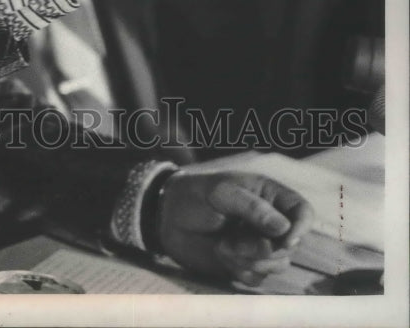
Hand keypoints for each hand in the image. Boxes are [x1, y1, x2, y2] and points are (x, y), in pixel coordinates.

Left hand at [157, 170, 313, 285]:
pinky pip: (256, 278)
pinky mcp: (246, 264)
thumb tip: (284, 229)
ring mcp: (259, 244)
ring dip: (248, 260)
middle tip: (233, 241)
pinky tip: (221, 253)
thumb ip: (253, 208)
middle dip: (263, 249)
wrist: (167, 217)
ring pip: (276, 265)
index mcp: (268, 195)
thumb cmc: (194, 195)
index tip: (286, 240)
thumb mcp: (221, 192)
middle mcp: (269, 221)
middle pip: (290, 246)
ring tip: (223, 245)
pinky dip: (239, 269)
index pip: (303, 212)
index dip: (301, 227)